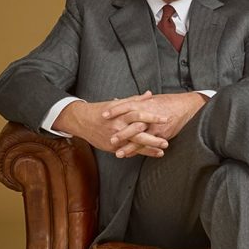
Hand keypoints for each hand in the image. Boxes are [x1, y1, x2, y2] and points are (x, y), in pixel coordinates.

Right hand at [53, 91, 170, 156]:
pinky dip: (140, 153)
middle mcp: (118, 126)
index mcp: (121, 114)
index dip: (153, 117)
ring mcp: (115, 138)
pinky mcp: (112, 147)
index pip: (139, 115)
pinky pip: (128, 151)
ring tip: (162, 151)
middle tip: (166, 141)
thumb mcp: (118, 104)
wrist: (82, 121)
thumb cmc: (102, 110)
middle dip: (153, 138)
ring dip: (149, 149)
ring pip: (134, 144)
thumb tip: (150, 94)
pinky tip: (151, 154)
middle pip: (138, 133)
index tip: (166, 119)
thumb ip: (135, 100)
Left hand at [102, 92, 207, 157]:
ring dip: (129, 147)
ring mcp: (155, 126)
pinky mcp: (162, 134)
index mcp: (144, 104)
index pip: (126, 106)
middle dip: (121, 133)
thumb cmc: (166, 102)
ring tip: (118, 153)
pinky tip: (131, 155)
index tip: (103, 115)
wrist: (185, 106)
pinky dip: (140, 151)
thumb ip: (133, 102)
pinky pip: (149, 144)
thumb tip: (117, 100)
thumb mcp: (149, 100)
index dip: (115, 110)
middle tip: (110, 139)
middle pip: (132, 124)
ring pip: (140, 138)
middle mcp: (149, 115)